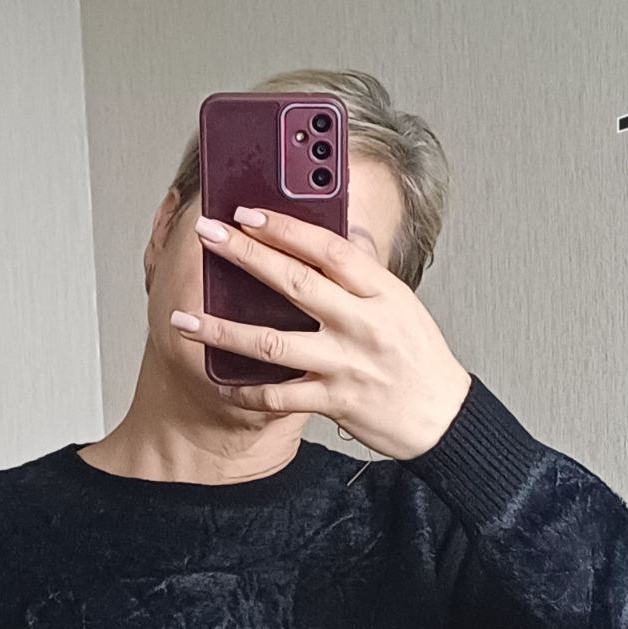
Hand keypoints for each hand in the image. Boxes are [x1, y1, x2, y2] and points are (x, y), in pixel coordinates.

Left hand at [173, 205, 472, 458]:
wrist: (442, 416)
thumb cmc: (419, 357)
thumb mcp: (400, 303)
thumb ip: (363, 274)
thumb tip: (330, 235)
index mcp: (381, 292)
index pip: (328, 248)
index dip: (284, 226)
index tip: (247, 212)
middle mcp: (363, 324)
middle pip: (294, 283)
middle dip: (244, 255)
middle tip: (208, 236)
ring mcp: (347, 364)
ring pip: (273, 343)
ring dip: (222, 330)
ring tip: (185, 319)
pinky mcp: (336, 402)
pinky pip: (280, 396)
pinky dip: (246, 391)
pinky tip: (221, 381)